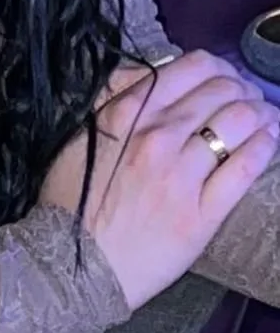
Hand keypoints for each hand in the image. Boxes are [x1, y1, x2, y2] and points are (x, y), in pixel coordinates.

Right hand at [40, 48, 279, 310]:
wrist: (72, 264)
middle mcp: (158, 135)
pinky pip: (243, 170)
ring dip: (260, 113)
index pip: (192, 67)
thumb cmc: (72, 199)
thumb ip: (114, 96)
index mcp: (128, 110)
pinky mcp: (201, 215)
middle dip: (243, 88)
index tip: (225, 76)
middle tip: (249, 96)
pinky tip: (271, 140)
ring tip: (266, 116)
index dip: (218, 67)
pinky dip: (264, 148)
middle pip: (221, 92)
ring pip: (238, 124)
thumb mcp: (82, 131)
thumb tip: (145, 72)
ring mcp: (182, 175)